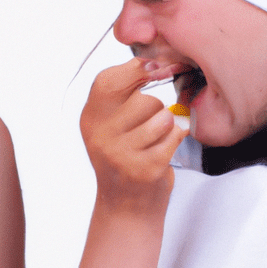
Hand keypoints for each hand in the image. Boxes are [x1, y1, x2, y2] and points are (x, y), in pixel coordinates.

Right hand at [81, 59, 186, 211]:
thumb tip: (156, 60)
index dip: (137, 70)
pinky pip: (174, 138)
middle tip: (150, 126)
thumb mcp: (110, 125)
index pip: (109, 81)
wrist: (125, 207)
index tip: (157, 69)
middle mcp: (99, 135)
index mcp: (90, 119)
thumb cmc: (125, 158)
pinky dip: (176, 142)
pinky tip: (163, 152)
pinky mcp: (144, 167)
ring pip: (163, 117)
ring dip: (169, 126)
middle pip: (144, 100)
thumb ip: (123, 95)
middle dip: (158, 109)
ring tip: (156, 141)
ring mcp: (120, 153)